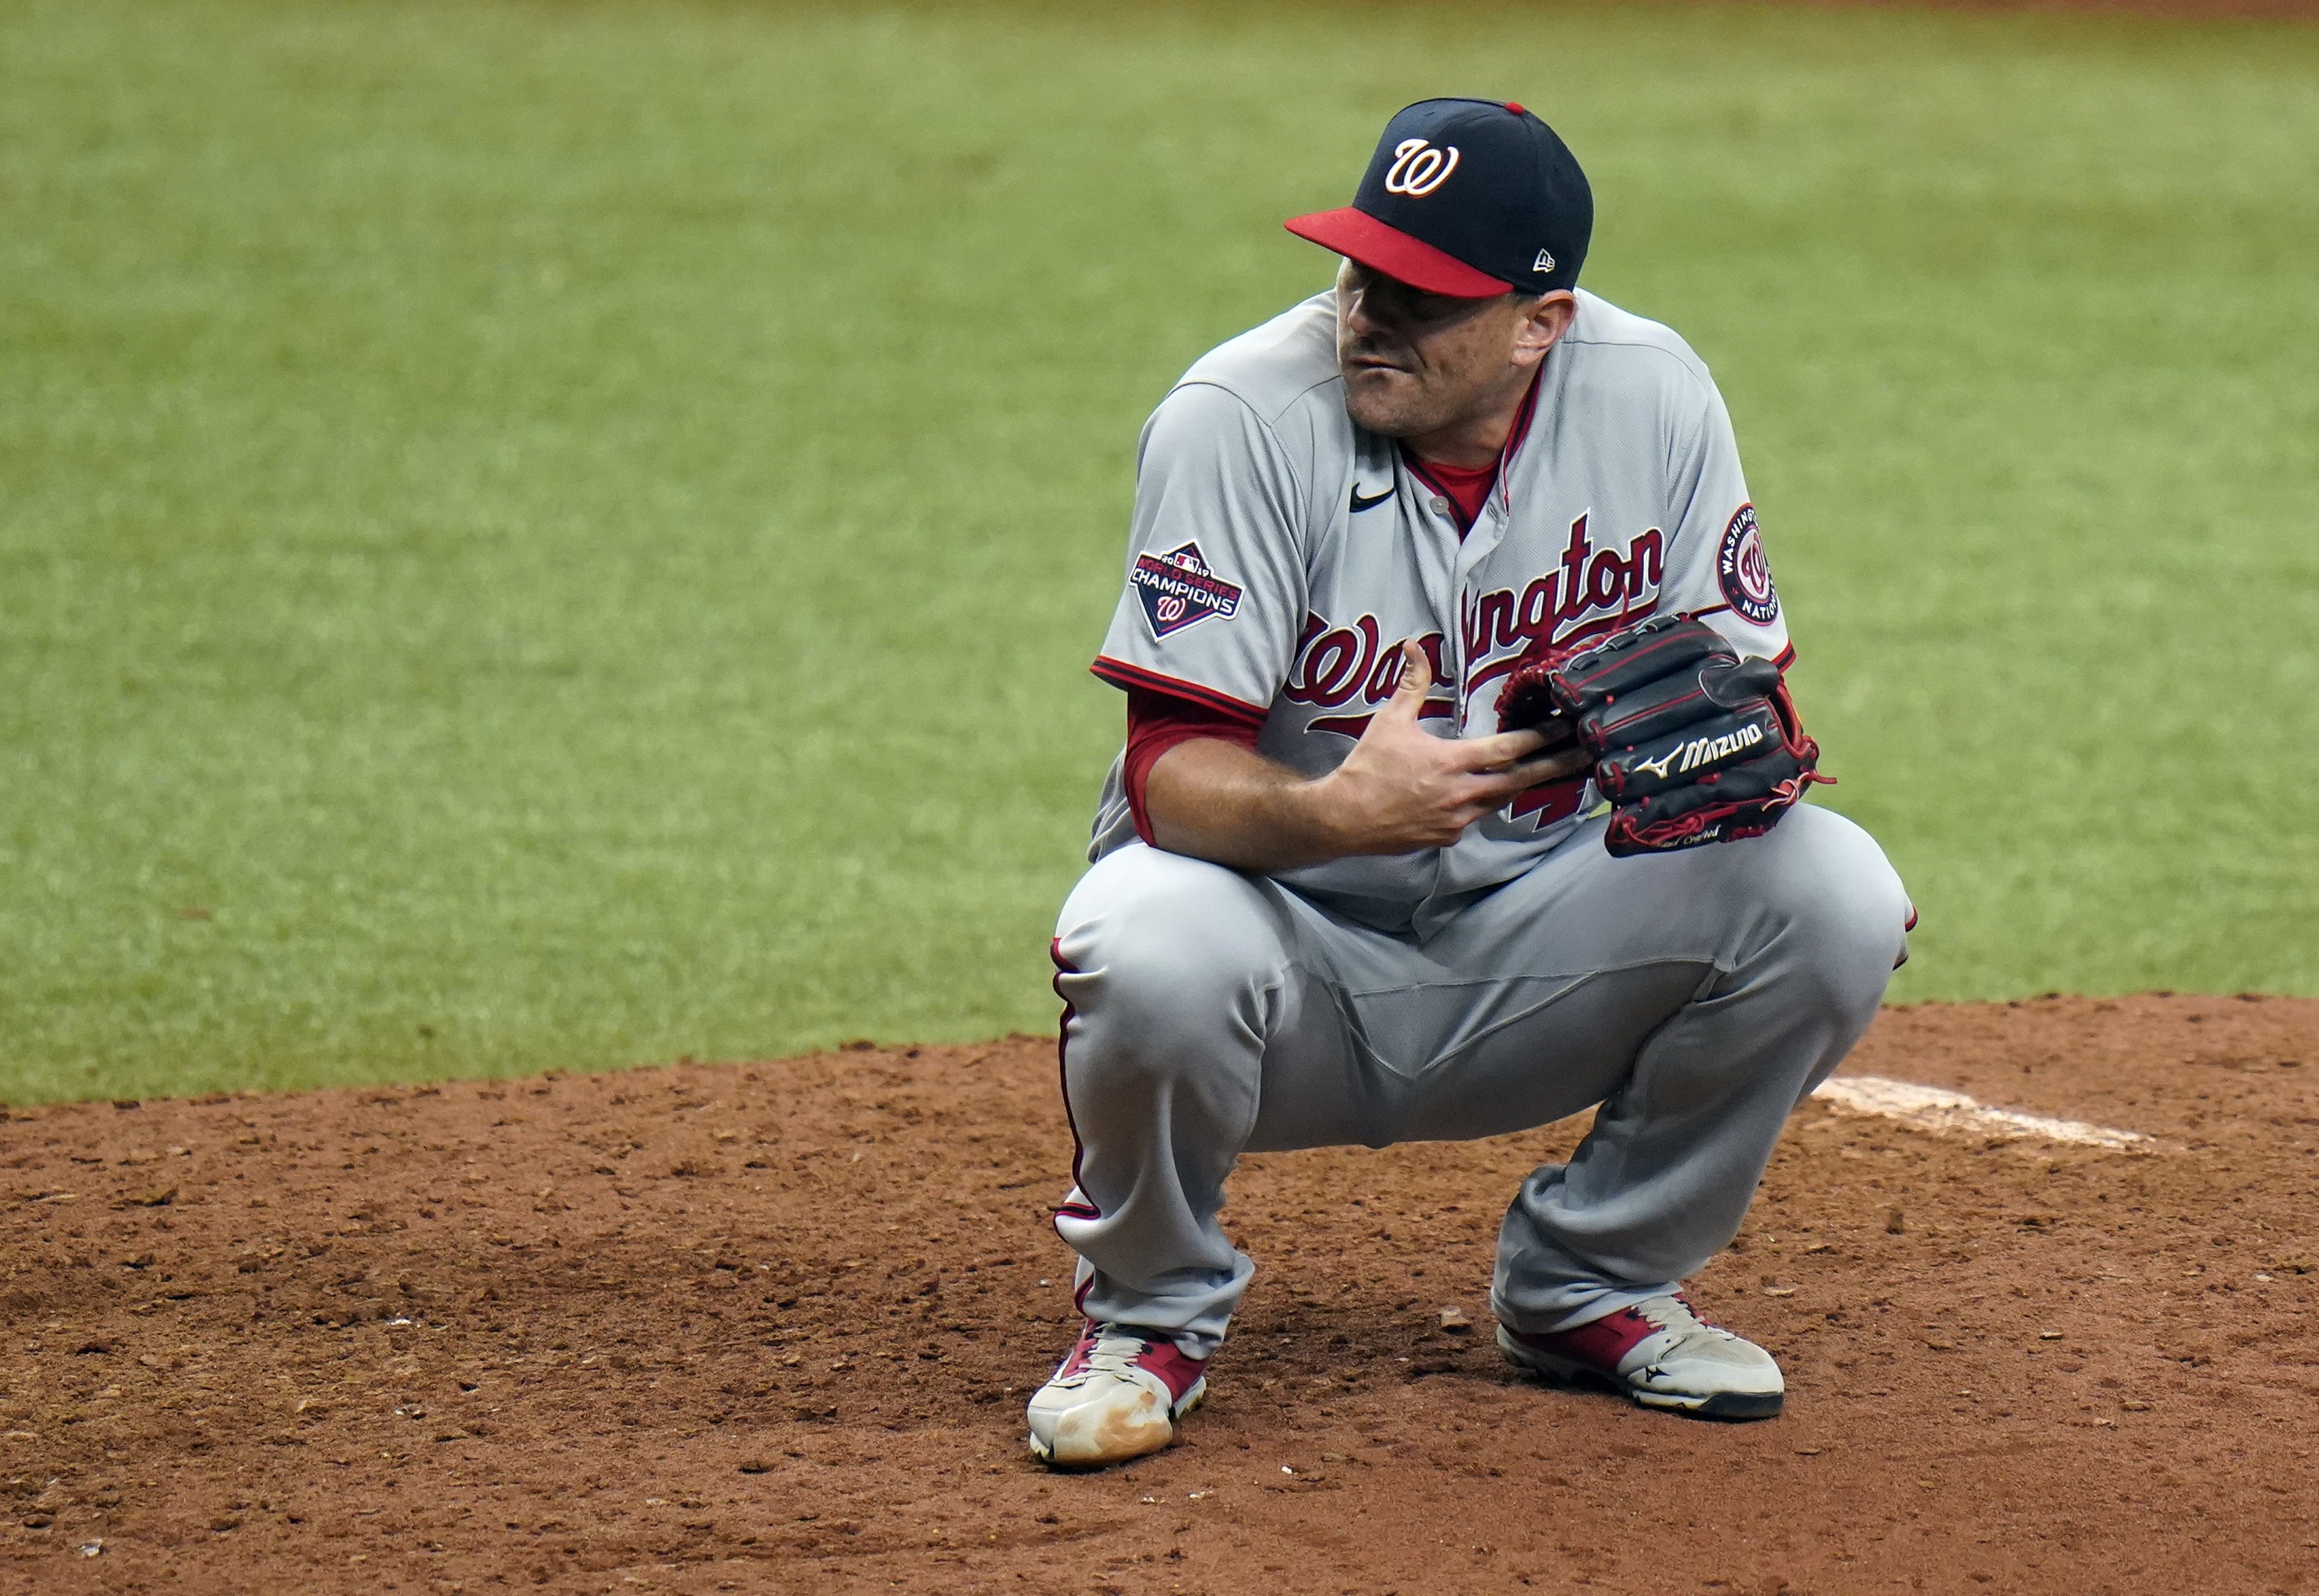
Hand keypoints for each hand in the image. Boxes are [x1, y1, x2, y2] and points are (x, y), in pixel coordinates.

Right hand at [1308, 643, 1591, 854]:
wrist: (1343, 818)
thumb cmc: (1367, 767)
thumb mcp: (1390, 720)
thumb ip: (1412, 684)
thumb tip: (1414, 647)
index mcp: (1453, 762)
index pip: (1510, 748)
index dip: (1541, 736)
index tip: (1567, 726)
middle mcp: (1463, 794)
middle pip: (1522, 780)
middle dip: (1557, 765)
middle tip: (1586, 755)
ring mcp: (1457, 820)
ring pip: (1500, 800)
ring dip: (1521, 784)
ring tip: (1545, 770)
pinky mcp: (1446, 838)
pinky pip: (1474, 818)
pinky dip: (1482, 804)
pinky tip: (1481, 794)